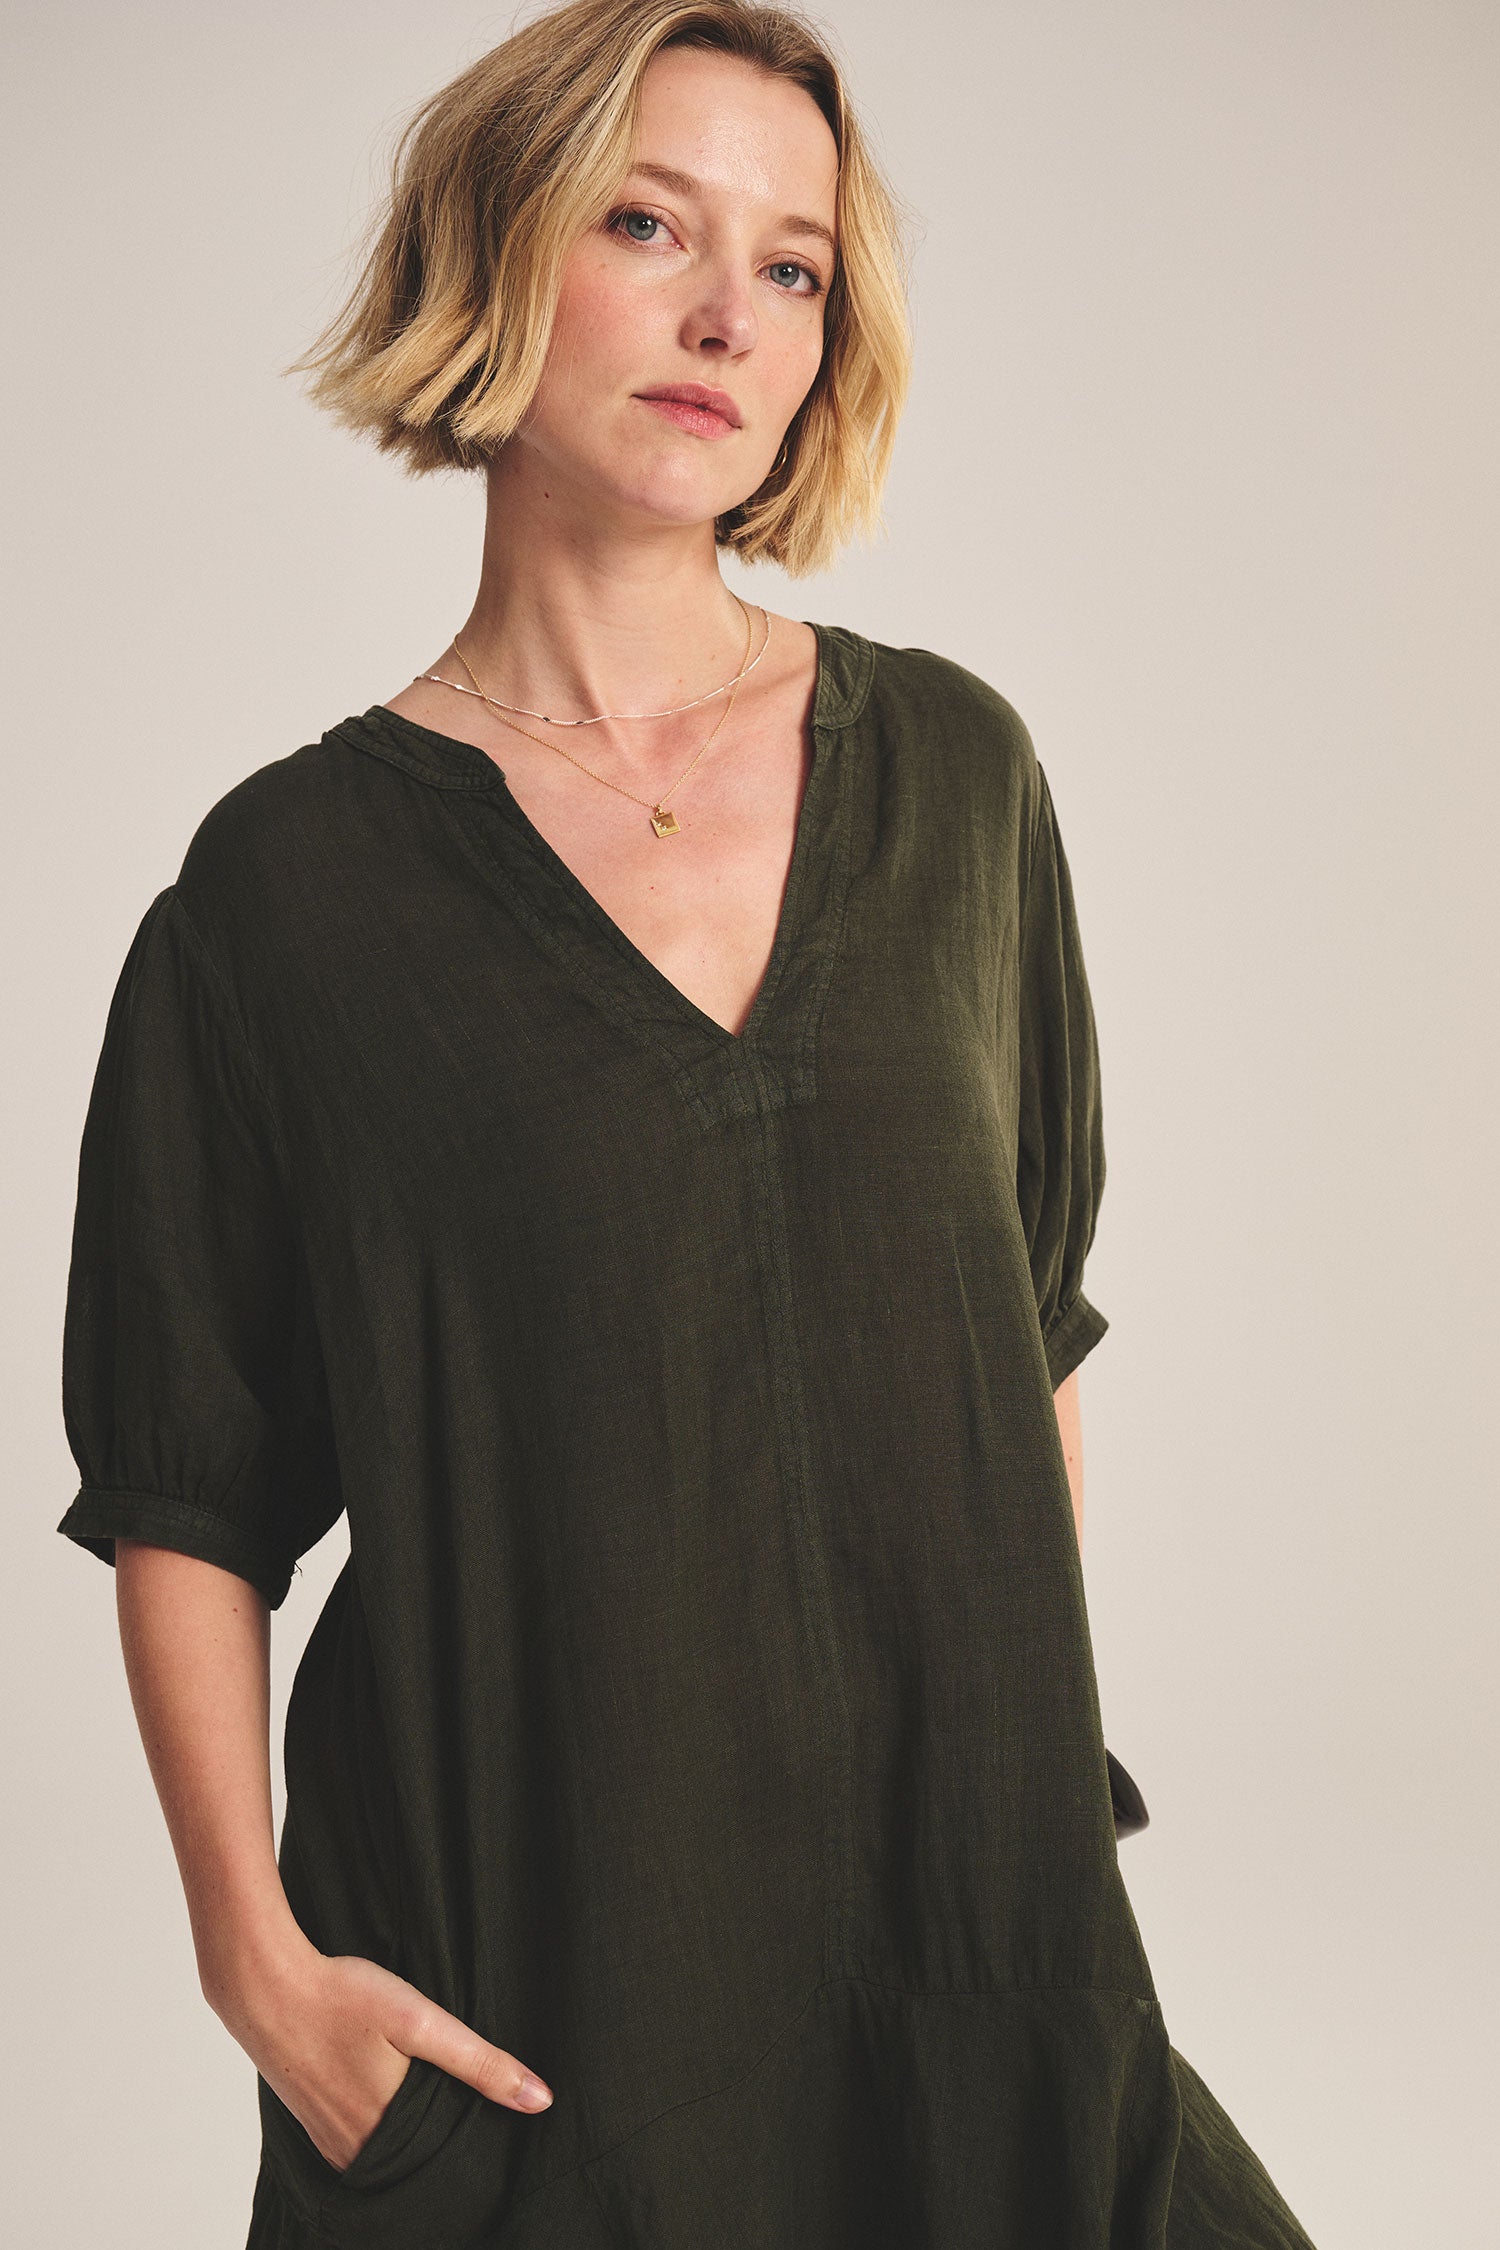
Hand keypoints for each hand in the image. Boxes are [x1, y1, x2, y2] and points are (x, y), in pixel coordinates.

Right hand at [209, 1932, 553, 2171]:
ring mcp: (328, 2140)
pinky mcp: (311, 2123)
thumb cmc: (342, 1997)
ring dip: (411, 2136)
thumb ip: (479, 2063)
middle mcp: (354, 2151)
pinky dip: (380, 2130)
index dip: (475, 2145)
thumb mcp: (420, 2021)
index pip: (447, 2161)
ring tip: (437, 2104)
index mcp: (386, 2136)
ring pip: (386, 2153)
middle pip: (416, 2161)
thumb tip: (539, 2100)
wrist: (263, 1986)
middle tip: (474, 2114)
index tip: (499, 2129)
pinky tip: (391, 2098)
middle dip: (445, 2143)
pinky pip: (357, 2143)